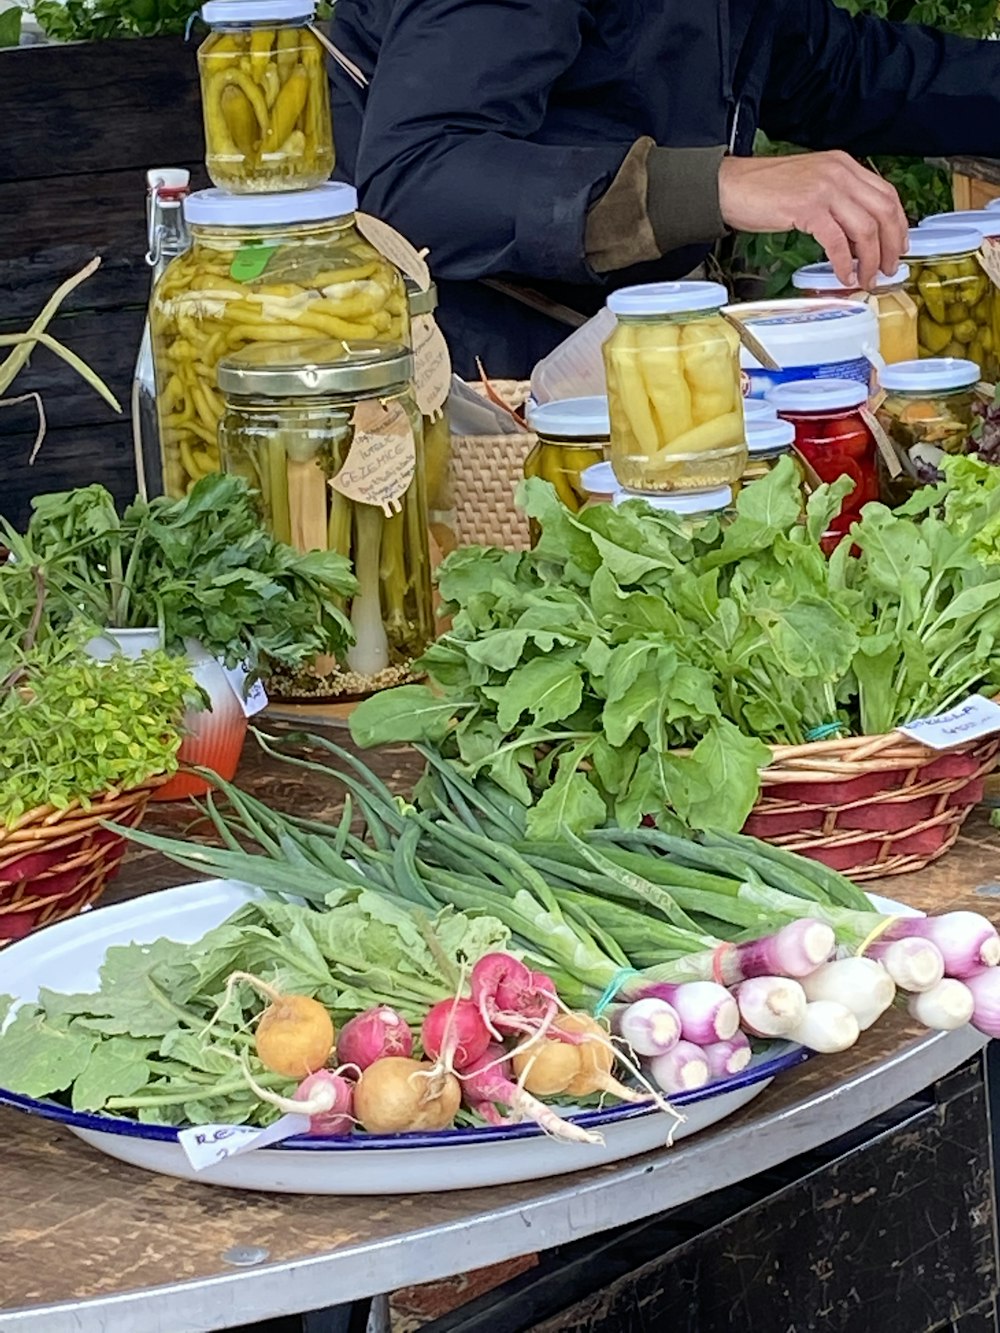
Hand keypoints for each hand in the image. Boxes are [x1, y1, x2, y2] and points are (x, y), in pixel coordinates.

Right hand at [718, 152, 908, 288]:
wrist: (729, 186)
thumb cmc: (762, 189)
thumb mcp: (809, 185)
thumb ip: (835, 199)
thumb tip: (854, 234)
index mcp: (843, 165)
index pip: (885, 193)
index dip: (898, 223)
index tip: (898, 245)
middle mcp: (839, 172)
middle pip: (883, 210)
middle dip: (890, 244)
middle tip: (887, 268)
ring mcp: (825, 189)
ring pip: (865, 228)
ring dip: (869, 259)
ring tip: (866, 277)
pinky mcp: (808, 208)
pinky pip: (837, 241)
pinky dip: (843, 263)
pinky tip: (843, 275)